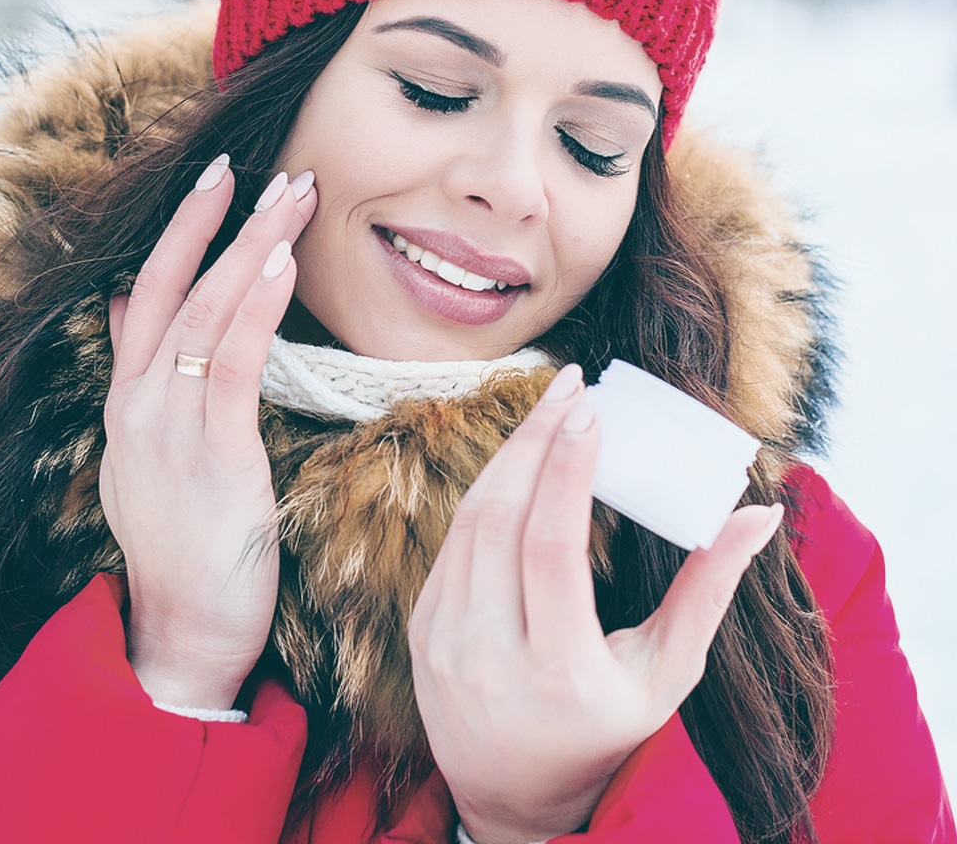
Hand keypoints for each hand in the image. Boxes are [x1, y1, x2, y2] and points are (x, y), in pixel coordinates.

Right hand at [99, 156, 315, 710]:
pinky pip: (230, 362)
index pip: (147, 293)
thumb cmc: (183, 542)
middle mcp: (138, 404)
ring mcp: (167, 427)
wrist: (180, 631)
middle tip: (257, 165)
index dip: (182, 233)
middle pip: (171, 288)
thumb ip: (138, 376)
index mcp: (128, 401)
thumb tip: (126, 307)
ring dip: (250, 246)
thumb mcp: (144, 453)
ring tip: (290, 195)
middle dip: (213, 221)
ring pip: (204, 312)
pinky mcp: (211, 455)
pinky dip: (256, 306)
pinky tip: (282, 263)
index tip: (217, 181)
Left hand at [408, 364, 782, 843]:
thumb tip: (760, 513)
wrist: (515, 795)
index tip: (587, 408)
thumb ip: (709, 591)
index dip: (568, 470)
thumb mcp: (667, 673)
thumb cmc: (608, 730)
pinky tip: (518, 462)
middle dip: (535, 439)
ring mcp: (444, 644)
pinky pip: (452, 544)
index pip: (553, 549)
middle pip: (501, 519)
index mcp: (561, 673)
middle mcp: (489, 657)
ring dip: (508, 456)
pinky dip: (486, 494)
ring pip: (469, 522)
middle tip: (568, 386)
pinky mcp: (420, 631)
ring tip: (546, 410)